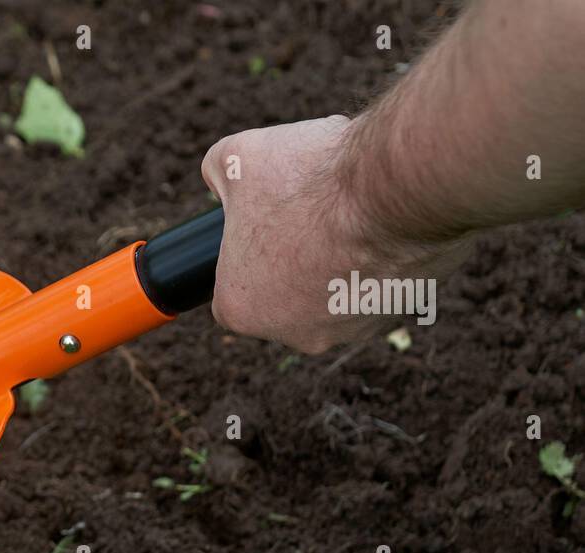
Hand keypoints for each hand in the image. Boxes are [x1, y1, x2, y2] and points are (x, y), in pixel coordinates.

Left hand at [201, 115, 469, 353]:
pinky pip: (378, 285)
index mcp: (241, 310)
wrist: (396, 188)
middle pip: (284, 292)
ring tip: (347, 212)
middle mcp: (294, 335)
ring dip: (338, 258)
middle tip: (308, 211)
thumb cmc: (309, 180)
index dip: (247, 251)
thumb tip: (218, 181)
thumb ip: (215, 171)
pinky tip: (381, 222)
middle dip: (293, 255)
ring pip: (334, 290)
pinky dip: (379, 257)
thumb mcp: (238, 157)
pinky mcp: (396, 314)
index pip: (233, 288)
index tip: (264, 222)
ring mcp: (350, 330)